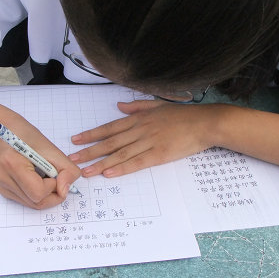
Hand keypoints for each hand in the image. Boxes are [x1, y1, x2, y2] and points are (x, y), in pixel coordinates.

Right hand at [0, 116, 81, 208]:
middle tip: (54, 180)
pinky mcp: (0, 189)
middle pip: (35, 202)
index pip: (38, 192)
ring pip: (31, 204)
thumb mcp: (54, 150)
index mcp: (12, 163)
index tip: (54, 174)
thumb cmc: (28, 137)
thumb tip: (64, 192)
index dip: (53, 186)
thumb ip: (67, 171)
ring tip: (42, 176)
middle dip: (51, 194)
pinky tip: (33, 179)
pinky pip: (24, 200)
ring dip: (44, 194)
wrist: (7, 132)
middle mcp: (2, 177)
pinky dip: (34, 194)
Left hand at [68, 100, 214, 177]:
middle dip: (89, 151)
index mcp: (139, 118)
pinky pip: (137, 162)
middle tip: (73, 159)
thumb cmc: (183, 115)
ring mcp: (149, 142)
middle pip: (110, 142)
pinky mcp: (160, 154)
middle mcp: (140, 129)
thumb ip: (137, 107)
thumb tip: (119, 106)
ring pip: (120, 154)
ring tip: (86, 171)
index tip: (76, 140)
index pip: (110, 127)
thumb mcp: (158, 105)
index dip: (92, 134)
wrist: (205, 122)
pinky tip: (109, 173)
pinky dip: (122, 168)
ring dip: (101, 163)